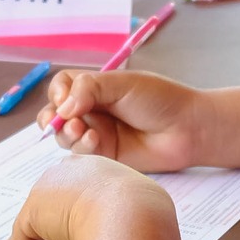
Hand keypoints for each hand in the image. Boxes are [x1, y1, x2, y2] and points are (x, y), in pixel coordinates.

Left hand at [0, 155, 176, 239]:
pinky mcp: (34, 214)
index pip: (82, 193)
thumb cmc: (146, 217)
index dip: (77, 219)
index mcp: (104, 170)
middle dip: (49, 232)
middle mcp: (74, 172)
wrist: (132, 215)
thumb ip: (134, 224)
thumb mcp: (144, 214)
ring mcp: (52, 191)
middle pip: (54, 205)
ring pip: (34, 226)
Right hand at [36, 70, 208, 171]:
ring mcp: (97, 132)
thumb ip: (89, 88)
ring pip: (64, 136)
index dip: (58, 93)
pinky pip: (80, 153)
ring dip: (66, 133)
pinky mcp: (104, 155)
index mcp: (96, 87)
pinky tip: (95, 141)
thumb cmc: (160, 99)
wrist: (187, 128)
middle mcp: (92, 109)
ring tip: (82, 130)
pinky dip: (82, 146)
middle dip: (52, 119)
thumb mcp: (123, 84)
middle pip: (56, 114)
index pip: (62, 87)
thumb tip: (62, 108)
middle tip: (60, 122)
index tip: (66, 99)